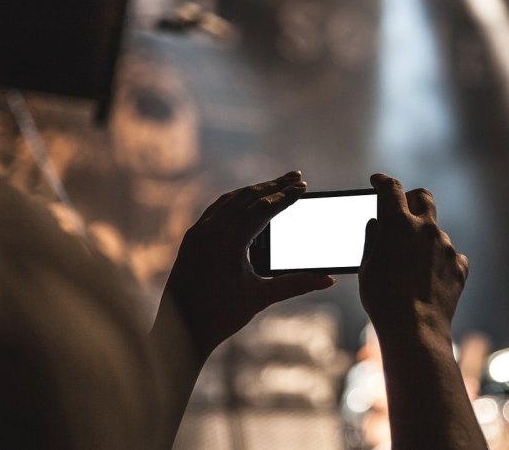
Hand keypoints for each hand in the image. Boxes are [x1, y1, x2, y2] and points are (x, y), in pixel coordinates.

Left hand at [161, 171, 335, 360]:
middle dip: (273, 185)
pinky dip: (235, 200)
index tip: (303, 186)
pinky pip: (215, 210)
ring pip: (229, 200)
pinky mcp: (190, 238)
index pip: (263, 208)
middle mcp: (210, 231)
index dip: (286, 196)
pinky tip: (246, 201)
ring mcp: (197, 233)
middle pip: (247, 197)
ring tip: (275, 185)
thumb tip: (328, 279)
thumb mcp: (261, 297)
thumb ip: (297, 284)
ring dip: (254, 190)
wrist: (180, 332)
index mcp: (229, 242)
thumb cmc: (220, 316)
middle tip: (296, 176)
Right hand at [358, 173, 468, 339]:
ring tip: (410, 265)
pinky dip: (438, 260)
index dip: (382, 182)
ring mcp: (446, 246)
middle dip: (411, 199)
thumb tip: (377, 224)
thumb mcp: (366, 266)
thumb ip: (373, 239)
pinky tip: (428, 278)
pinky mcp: (459, 266)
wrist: (415, 330)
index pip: (391, 188)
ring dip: (423, 239)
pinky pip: (450, 255)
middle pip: (423, 197)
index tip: (377, 182)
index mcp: (398, 223)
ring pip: (435, 231)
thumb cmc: (383, 299)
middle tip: (401, 210)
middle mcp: (426, 228)